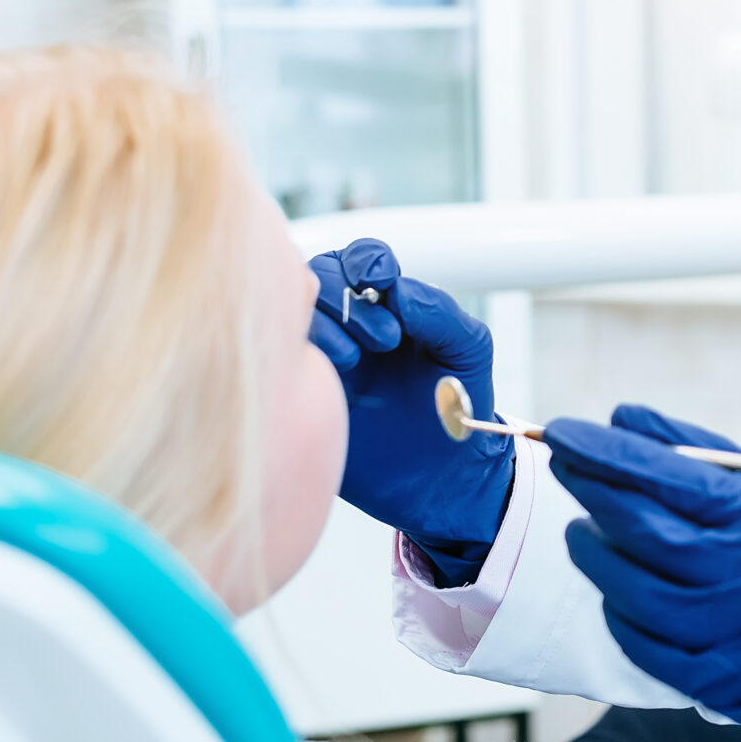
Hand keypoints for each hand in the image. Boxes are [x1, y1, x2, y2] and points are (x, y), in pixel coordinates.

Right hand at [308, 240, 513, 585]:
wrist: (445, 482)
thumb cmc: (460, 410)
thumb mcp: (467, 351)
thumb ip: (439, 312)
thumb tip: (395, 293)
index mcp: (386, 307)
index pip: (360, 260)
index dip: (365, 261)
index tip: (380, 282)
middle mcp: (347, 327)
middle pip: (317, 278)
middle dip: (345, 298)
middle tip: (385, 339)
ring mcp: (320, 362)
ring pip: (291, 317)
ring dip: (321, 327)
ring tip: (355, 362)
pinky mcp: (298, 398)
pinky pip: (273, 366)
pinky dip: (290, 359)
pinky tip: (324, 381)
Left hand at [545, 405, 740, 741]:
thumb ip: (701, 453)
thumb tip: (621, 419)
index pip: (673, 481)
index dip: (610, 455)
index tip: (564, 432)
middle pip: (644, 538)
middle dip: (593, 495)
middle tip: (567, 468)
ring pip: (636, 600)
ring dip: (596, 559)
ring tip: (585, 531)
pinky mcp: (739, 695)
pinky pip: (651, 656)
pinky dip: (622, 619)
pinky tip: (618, 592)